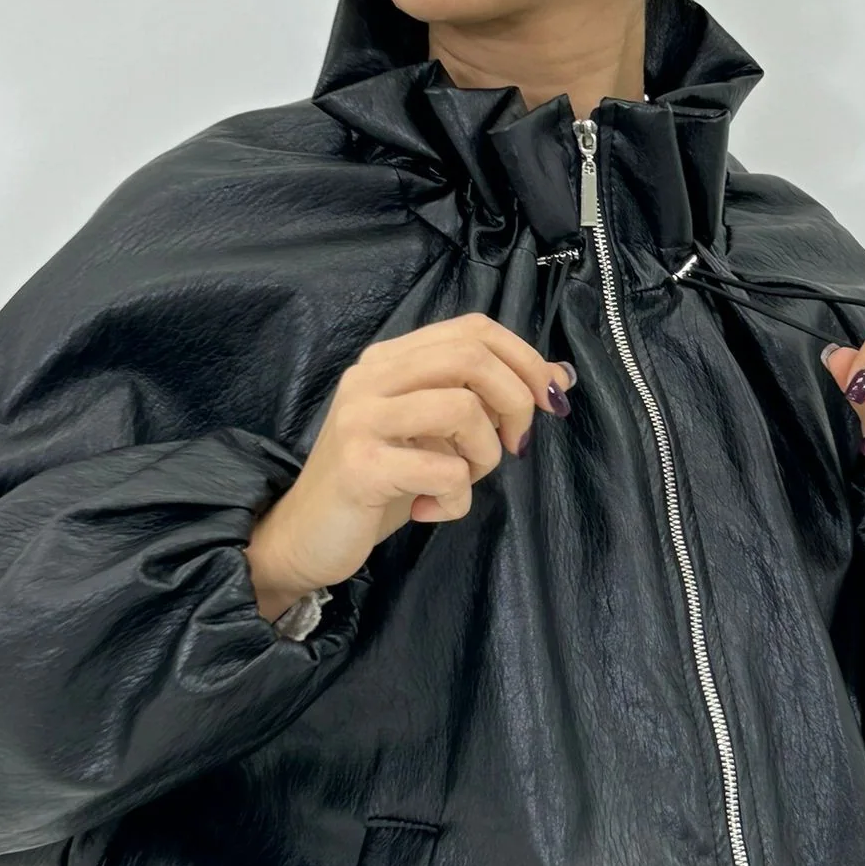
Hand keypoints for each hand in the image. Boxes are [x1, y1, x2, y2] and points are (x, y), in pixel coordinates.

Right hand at [245, 312, 575, 608]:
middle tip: (516, 446)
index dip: (524, 358)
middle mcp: (371, 377)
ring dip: (484, 456)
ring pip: (463, 410)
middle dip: (516, 402)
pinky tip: (428, 510)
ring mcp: (361, 419)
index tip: (548, 400)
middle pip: (471, 356)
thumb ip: (484, 400)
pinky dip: (455, 499)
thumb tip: (559, 376)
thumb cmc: (378, 483)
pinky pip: (445, 471)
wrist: (305, 536)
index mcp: (389, 360)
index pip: (472, 329)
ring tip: (460, 481)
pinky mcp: (360, 467)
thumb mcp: (434, 433)